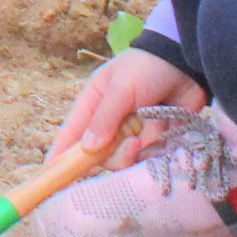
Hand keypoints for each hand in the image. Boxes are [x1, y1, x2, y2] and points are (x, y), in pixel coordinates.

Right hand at [48, 45, 203, 169]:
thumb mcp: (121, 88)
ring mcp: (131, 133)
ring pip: (124, 160)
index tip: (50, 173)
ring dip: (138, 150)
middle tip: (132, 143)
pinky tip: (164, 130)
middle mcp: (109, 123)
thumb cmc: (146, 68)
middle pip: (99, 155)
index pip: (71, 133)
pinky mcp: (154, 140)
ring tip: (151, 131)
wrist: (186, 63)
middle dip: (115, 154)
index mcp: (93, 105)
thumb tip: (86, 149)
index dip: (60, 154)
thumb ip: (104, 119)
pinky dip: (155, 148)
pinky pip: (147, 158)